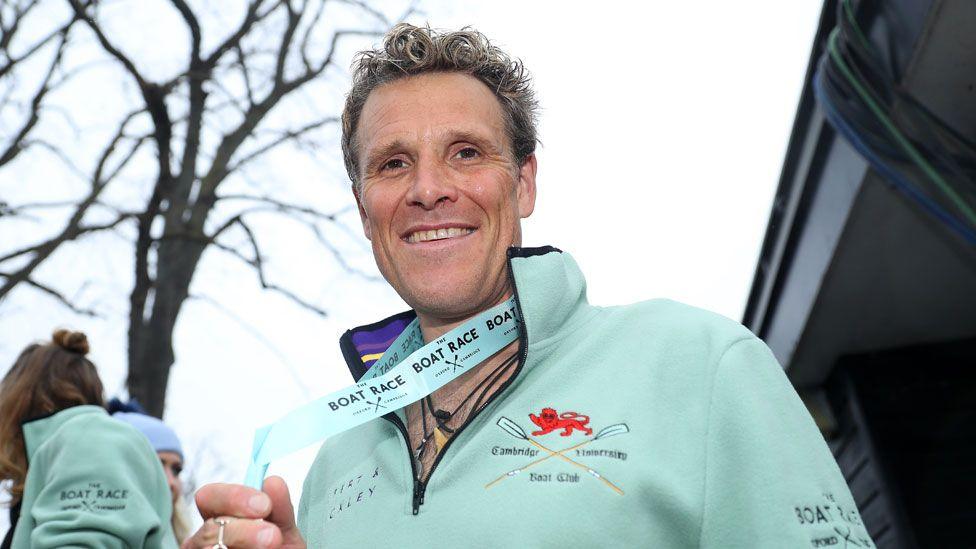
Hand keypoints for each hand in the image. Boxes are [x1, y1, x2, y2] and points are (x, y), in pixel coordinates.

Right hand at [182, 476, 305, 548]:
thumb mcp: (283, 532)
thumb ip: (279, 509)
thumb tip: (273, 482)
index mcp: (218, 518)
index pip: (209, 497)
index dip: (234, 497)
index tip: (264, 504)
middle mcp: (203, 540)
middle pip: (209, 529)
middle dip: (243, 530)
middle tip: (272, 535)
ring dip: (242, 542)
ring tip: (271, 545)